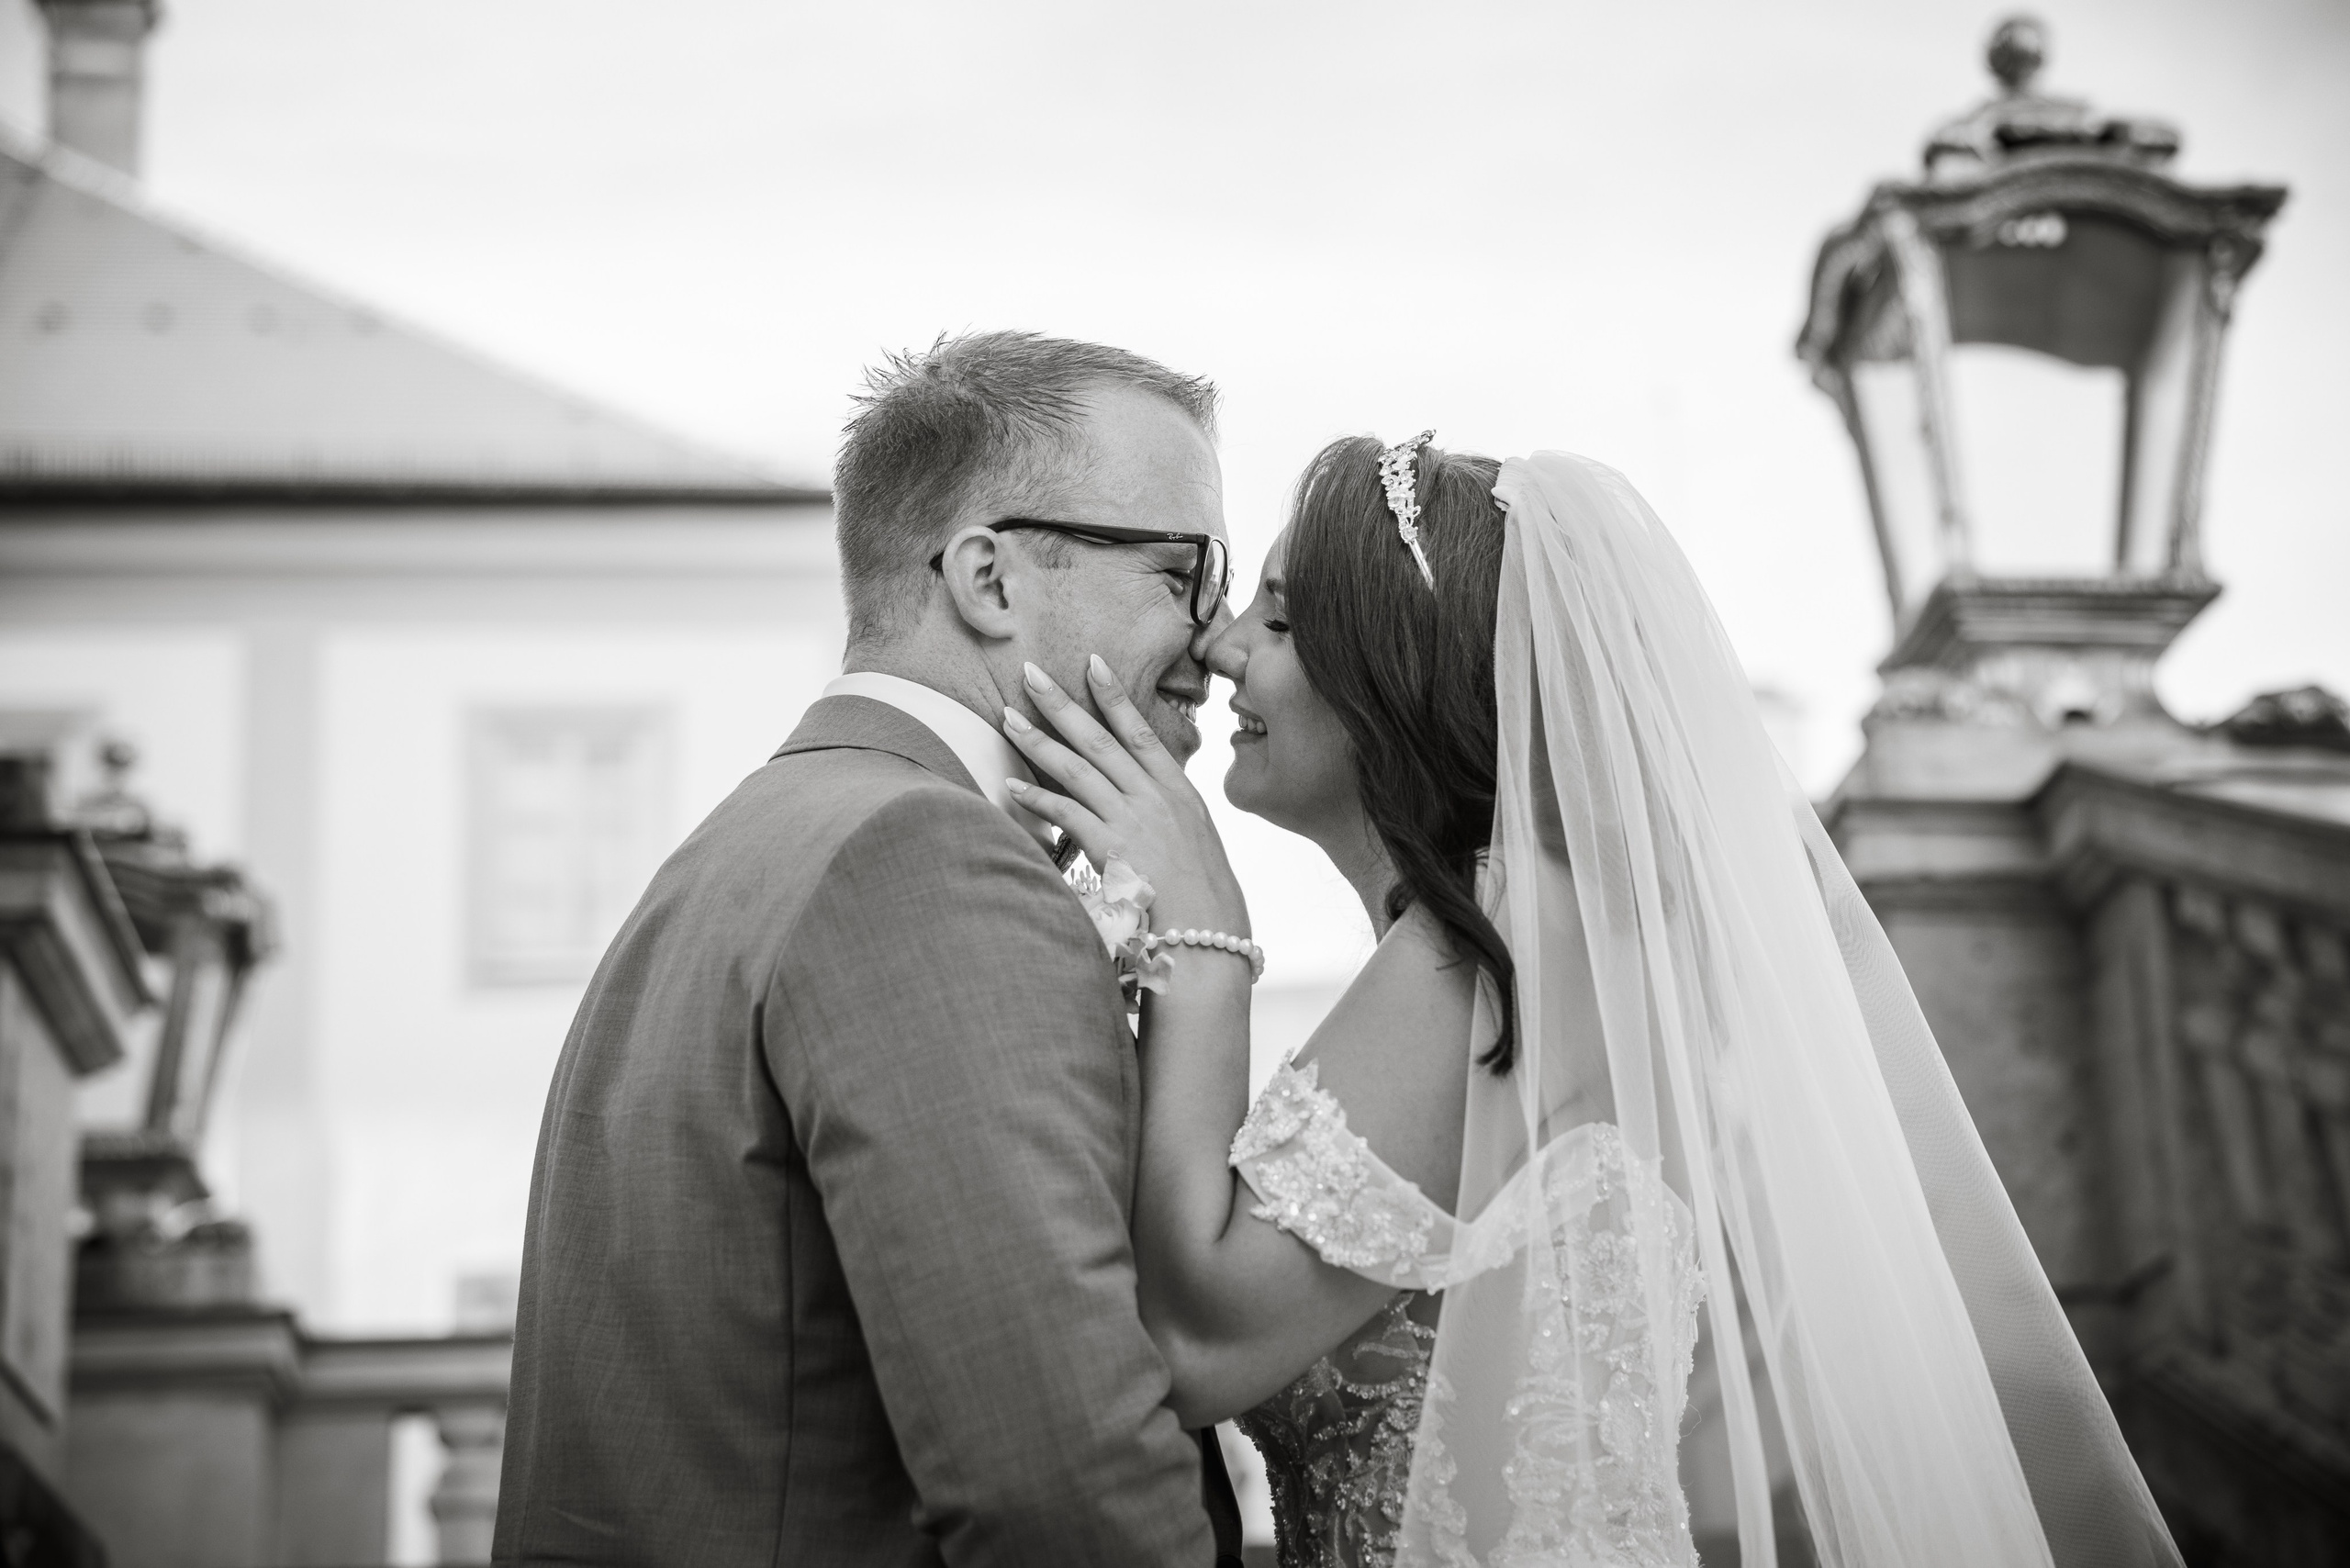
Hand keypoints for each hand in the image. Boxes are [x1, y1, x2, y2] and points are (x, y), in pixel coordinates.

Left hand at [1004, 656, 1248, 937]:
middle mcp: (1153, 796)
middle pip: (1100, 738)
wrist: (1210, 930)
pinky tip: (1012, 785)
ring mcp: (1132, 819)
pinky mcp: (1113, 847)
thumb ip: (1166, 809)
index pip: (1139, 730)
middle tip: (1030, 673)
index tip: (1092, 662)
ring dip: (1038, 741)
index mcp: (1176, 789)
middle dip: (1062, 703)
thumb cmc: (1203, 892)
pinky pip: (1068, 814)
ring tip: (1007, 718)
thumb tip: (1142, 794)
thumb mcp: (1194, 837)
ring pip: (1077, 769)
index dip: (1114, 695)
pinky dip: (1038, 798)